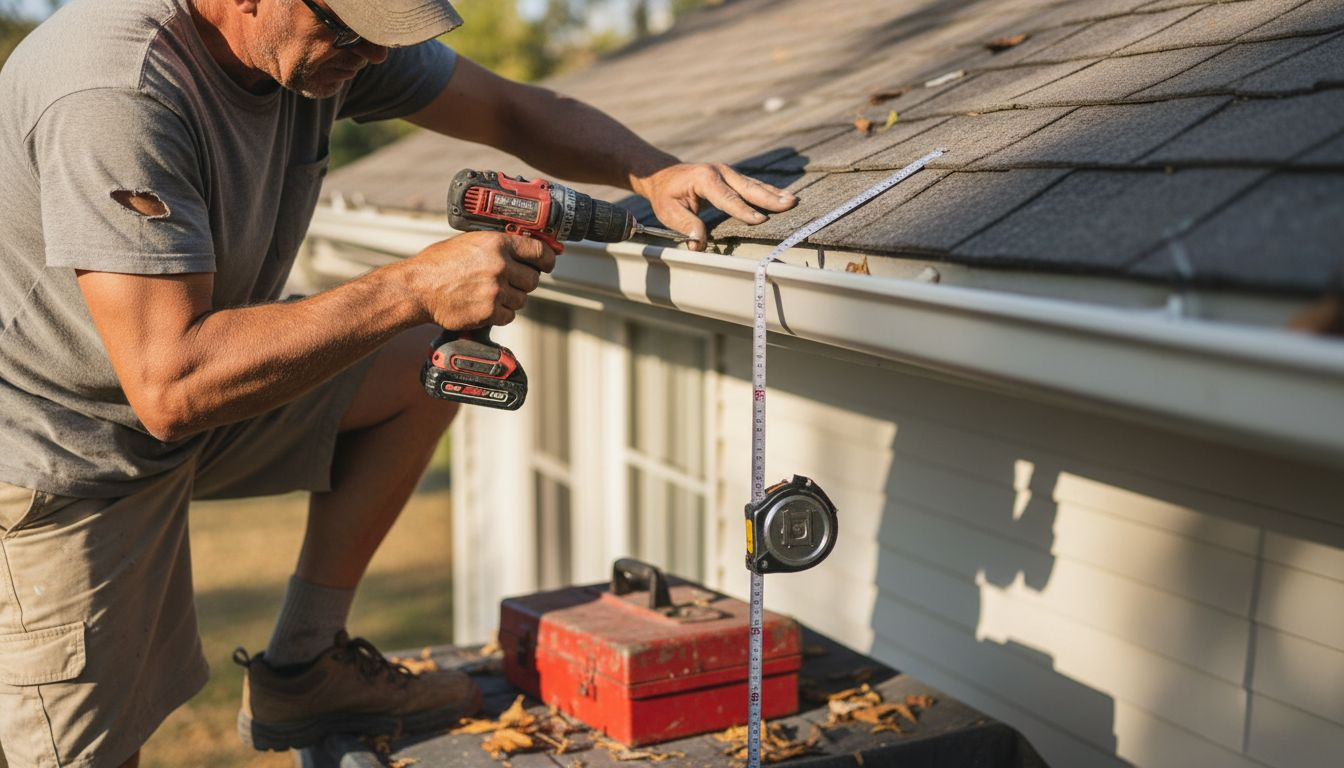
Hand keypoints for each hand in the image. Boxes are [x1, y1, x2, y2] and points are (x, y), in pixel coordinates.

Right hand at [409, 231, 555, 328]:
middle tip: (507, 281)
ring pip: (522, 299)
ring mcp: (496, 290)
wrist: (417, 289)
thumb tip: (524, 247)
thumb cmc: (438, 264)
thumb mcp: (468, 242)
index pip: (539, 251)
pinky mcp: (490, 312)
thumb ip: (497, 245)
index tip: (547, 263)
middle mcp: (500, 266)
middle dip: (523, 281)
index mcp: (497, 243)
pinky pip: (509, 315)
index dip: (547, 259)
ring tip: (488, 293)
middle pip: (533, 279)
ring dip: (510, 298)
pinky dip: (500, 313)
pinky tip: (483, 305)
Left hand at [633, 163, 797, 250]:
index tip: (761, 220)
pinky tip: (782, 197)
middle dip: (770, 198)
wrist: (664, 175)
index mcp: (704, 179)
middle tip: (790, 204)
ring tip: (793, 200)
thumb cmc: (666, 195)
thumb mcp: (669, 212)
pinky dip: (768, 192)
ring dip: (774, 194)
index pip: (727, 198)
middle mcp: (720, 172)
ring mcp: (728, 173)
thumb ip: (686, 226)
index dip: (744, 211)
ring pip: (754, 185)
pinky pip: (752, 185)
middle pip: (748, 187)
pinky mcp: (732, 177)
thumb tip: (699, 244)